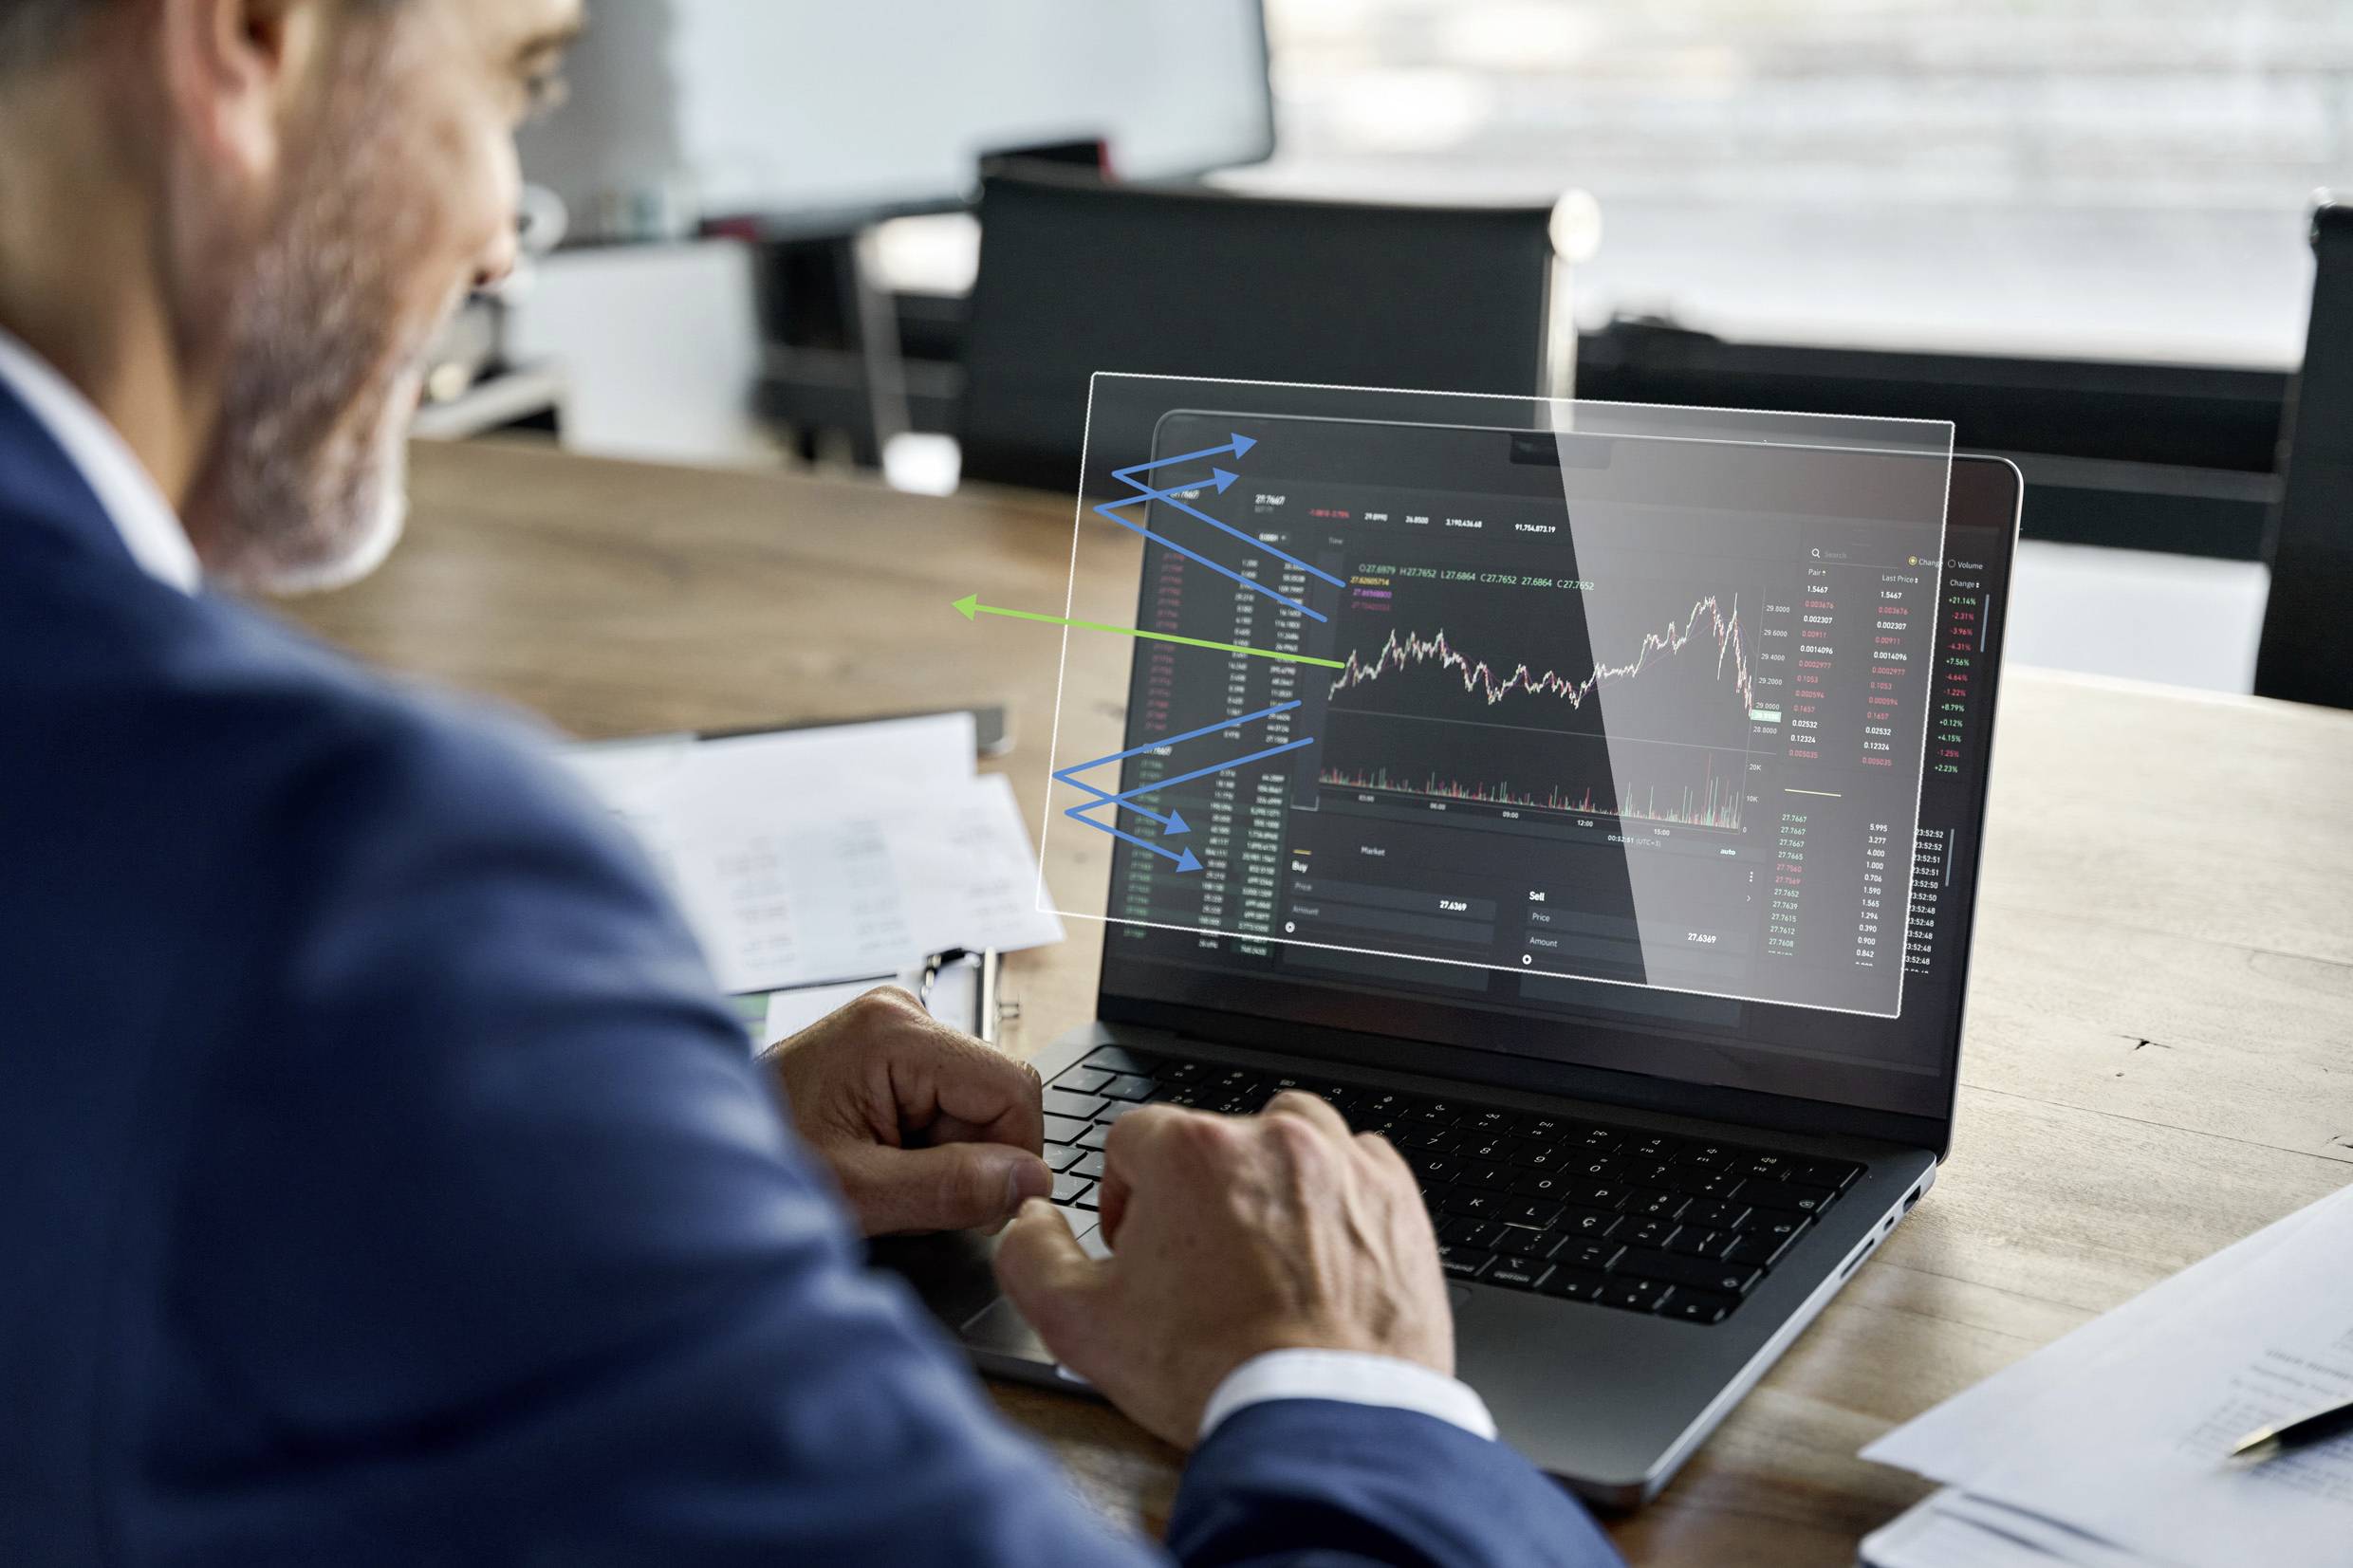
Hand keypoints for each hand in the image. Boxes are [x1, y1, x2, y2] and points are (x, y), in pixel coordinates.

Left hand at [765, 987, 1052, 1235]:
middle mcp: (900, 1013)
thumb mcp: (860, 1193)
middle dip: (970, 1154)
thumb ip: (951, 1187)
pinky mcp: (889, 1047)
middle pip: (995, 1094)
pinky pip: (946, 1099)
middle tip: (905, 1187)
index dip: (1014, 1154)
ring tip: (884, 1172)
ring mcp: (894, 1026)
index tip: (985, 1206)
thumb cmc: (762, 1166)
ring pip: (975, 1102)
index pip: (1012, 1086)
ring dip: (947, 1152)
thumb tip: (1029, 1181)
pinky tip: (883, 1155)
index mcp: (893, 1032)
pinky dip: (927, 1141)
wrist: (698, 1162)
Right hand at [992, 1091, 1452, 1448]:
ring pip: (1290, 1139)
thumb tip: (1029, 1220)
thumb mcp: (1081, 1325)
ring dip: (1269, 1181)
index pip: (1134, 1140)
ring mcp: (1343, 1163)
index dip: (1125, 1196)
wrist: (1328, 1421)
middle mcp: (1271, 1137)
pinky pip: (1356, 1168)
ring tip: (1261, 1251)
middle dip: (1197, 1194)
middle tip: (1197, 1268)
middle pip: (1212, 1140)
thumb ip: (1032, 1256)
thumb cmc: (1216, 1374)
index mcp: (1191, 1152)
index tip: (1138, 1245)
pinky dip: (1335, 1199)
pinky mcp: (1397, 1198)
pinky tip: (1318, 1255)